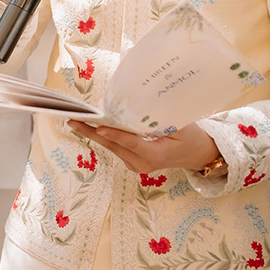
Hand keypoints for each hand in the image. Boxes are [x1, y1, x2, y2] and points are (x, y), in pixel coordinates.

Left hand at [67, 120, 219, 174]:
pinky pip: (115, 146)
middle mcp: (142, 163)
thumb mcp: (182, 126)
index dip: (114, 133)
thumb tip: (138, 104)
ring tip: (76, 119)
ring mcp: (135, 165)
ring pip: (111, 146)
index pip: (131, 142)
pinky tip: (91, 123)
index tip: (99, 126)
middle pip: (113, 145)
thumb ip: (160, 118)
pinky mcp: (131, 161)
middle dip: (92, 131)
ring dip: (94, 132)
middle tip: (73, 119)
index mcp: (156, 155)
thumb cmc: (192, 137)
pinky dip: (104, 135)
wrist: (196, 154)